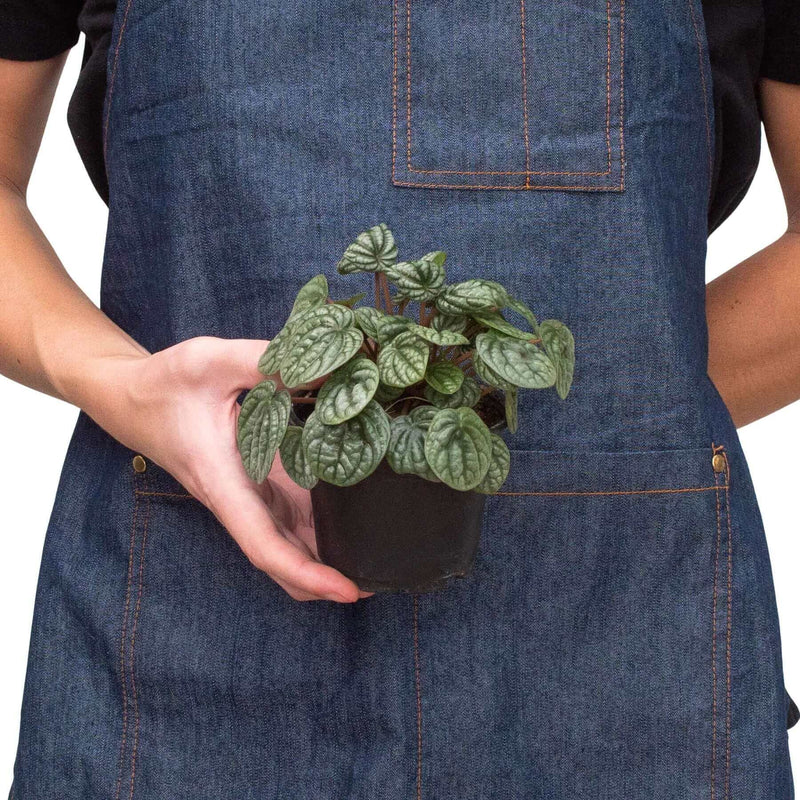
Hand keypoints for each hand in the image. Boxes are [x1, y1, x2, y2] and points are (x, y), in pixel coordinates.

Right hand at [81, 336, 370, 602]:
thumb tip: (330, 373)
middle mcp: (238, 500)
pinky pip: (288, 520)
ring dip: (326, 559)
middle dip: (328, 580)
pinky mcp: (255, 485)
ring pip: (288, 545)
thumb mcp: (213, 360)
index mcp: (224, 482)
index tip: (348, 591)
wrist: (132, 400)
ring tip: (381, 555)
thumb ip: (267, 364)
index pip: (265, 545)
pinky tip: (355, 515)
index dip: (307, 574)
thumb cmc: (166, 384)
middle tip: (385, 578)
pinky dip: (318, 530)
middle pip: (284, 560)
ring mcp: (248, 497)